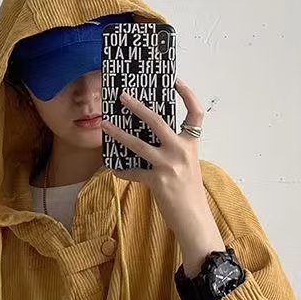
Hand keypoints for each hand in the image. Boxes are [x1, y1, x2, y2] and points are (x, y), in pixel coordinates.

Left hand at [100, 79, 209, 233]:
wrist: (194, 219)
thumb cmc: (190, 193)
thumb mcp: (188, 166)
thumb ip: (174, 151)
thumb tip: (151, 139)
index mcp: (191, 145)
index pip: (196, 114)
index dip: (188, 95)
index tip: (176, 80)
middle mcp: (181, 151)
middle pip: (158, 122)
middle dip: (138, 107)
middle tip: (122, 96)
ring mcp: (169, 166)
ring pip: (138, 144)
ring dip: (119, 133)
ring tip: (104, 125)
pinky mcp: (157, 181)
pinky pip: (133, 172)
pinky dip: (122, 170)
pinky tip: (112, 168)